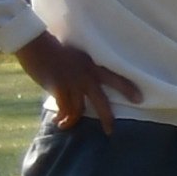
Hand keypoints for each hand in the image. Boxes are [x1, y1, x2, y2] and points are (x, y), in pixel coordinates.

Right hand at [15, 33, 139, 133]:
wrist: (37, 44)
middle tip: (110, 131)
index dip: (128, 89)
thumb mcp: (76, 56)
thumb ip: (83, 70)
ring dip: (73, 120)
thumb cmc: (53, 48)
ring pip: (79, 109)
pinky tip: (58, 121)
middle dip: (107, 118)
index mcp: (93, 66)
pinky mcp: (59, 88)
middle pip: (102, 102)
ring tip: (66, 125)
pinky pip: (65, 109)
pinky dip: (62, 117)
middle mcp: (87, 76)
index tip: (140, 99)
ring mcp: (74, 83)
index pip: (116, 78)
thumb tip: (81, 84)